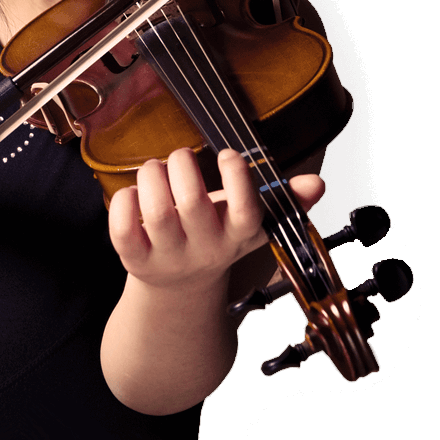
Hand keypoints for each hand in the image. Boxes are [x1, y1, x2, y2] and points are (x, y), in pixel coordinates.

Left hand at [108, 147, 324, 291]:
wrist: (178, 285)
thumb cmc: (215, 235)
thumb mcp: (249, 220)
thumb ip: (282, 199)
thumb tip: (318, 184)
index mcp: (237, 236)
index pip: (246, 212)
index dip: (238, 178)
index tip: (231, 154)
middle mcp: (204, 249)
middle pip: (192, 204)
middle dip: (182, 165)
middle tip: (180, 158)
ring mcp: (168, 257)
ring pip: (155, 212)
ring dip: (152, 176)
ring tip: (155, 169)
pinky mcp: (133, 259)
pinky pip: (122, 227)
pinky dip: (124, 200)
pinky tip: (134, 192)